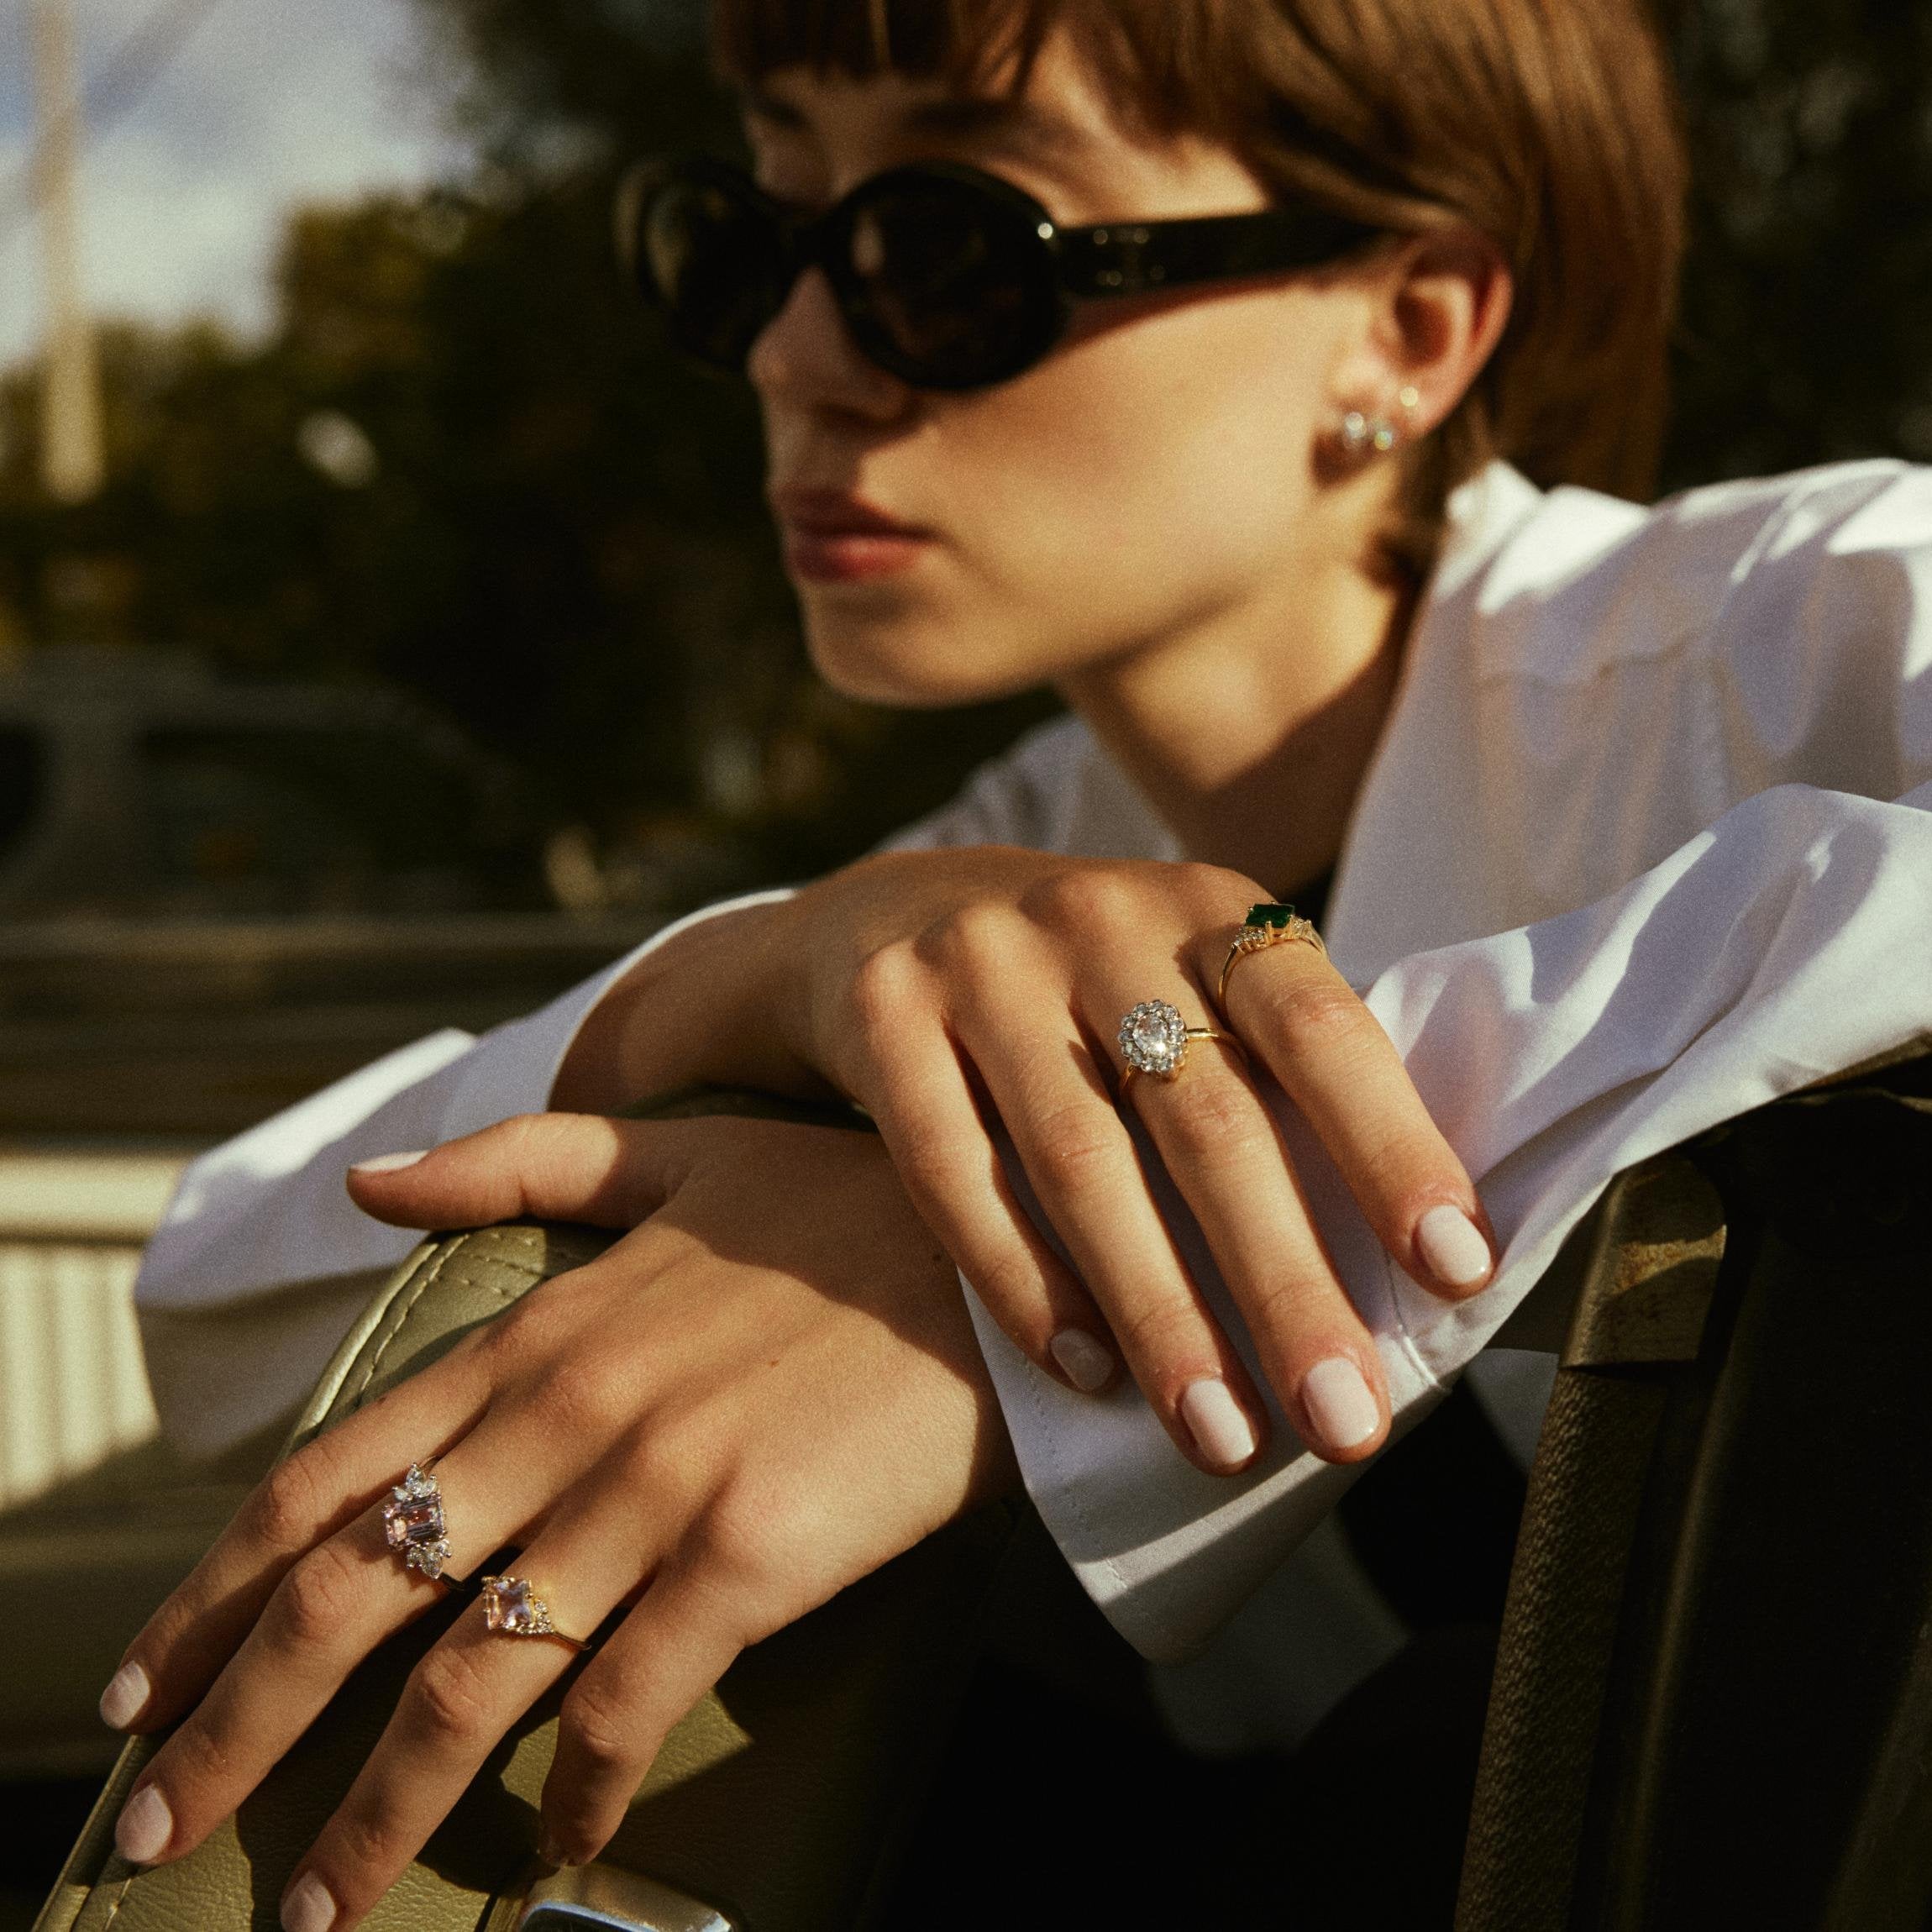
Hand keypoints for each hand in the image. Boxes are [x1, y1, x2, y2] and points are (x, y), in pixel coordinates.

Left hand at [100, 1113, 1014, 1930]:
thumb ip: (521, 1161)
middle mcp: (568, 1412)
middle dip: (237, 1730)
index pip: (325, 1474)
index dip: (211, 1590)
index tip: (141, 1686)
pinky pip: (628, 1706)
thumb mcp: (680, 1154)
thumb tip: (365, 1182)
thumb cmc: (847, 1207)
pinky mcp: (750, 1553)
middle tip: (159, 1833)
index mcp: (539, 1329)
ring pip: (467, 1677)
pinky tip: (557, 1851)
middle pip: (353, 1593)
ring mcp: (654, 1485)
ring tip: (324, 1909)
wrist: (1006, 1246)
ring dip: (380, 1810)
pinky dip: (576, 1796)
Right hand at [770, 849, 1495, 1471]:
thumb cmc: (1093, 992)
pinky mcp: (882, 1014)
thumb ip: (1279, 1083)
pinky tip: (1085, 1372)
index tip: (1457, 1273)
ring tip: (1221, 1436)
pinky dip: (1023, 1282)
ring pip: (1082, 1160)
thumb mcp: (1192, 987)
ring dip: (1161, 1315)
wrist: (890, 916)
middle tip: (1346, 1421)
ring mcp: (981, 960)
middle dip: (1286, 1282)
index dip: (1392, 1146)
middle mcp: (1099, 917)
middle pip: (1207, 1117)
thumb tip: (1421, 1260)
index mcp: (1209, 909)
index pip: (1319, 1027)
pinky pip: (954, 1173)